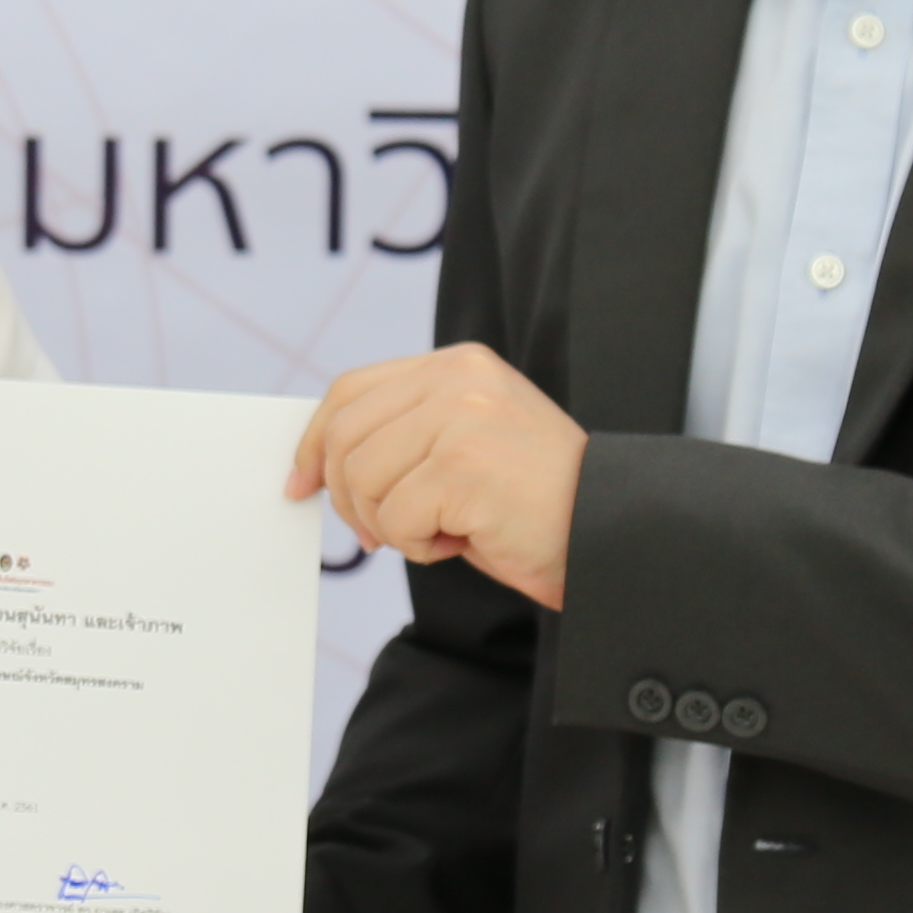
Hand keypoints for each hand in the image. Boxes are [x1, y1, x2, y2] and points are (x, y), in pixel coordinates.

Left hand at [291, 343, 583, 610]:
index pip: (350, 391)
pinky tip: (466, 540)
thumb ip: (405, 435)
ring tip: (446, 530)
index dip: (315, 441)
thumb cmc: (535, 504)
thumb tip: (319, 467)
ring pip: (364, 481)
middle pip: (346, 439)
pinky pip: (398, 519)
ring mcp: (461, 418)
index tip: (300, 484)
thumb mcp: (464, 444)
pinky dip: (421, 547)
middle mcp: (458, 379)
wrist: (612, 531)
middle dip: (352, 500)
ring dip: (394, 527)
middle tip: (389, 534)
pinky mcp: (465, 466)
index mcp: (457, 365)